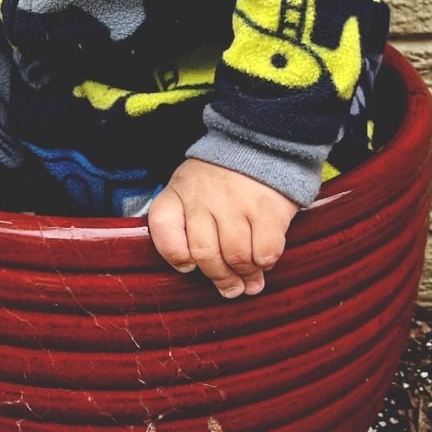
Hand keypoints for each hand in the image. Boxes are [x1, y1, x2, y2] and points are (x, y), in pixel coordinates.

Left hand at [147, 157, 297, 298]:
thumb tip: (188, 268)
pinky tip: (265, 260)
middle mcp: (204, 197)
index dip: (175, 255)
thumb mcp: (187, 188)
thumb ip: (179, 222)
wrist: (259, 142)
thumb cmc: (219, 177)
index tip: (189, 267)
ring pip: (236, 257)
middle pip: (204, 254)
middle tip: (231, 289)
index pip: (163, 228)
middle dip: (219, 278)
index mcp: (179, 192)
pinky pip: (265, 251)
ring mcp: (237, 203)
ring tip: (250, 281)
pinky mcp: (268, 209)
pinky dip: (265, 262)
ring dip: (245, 276)